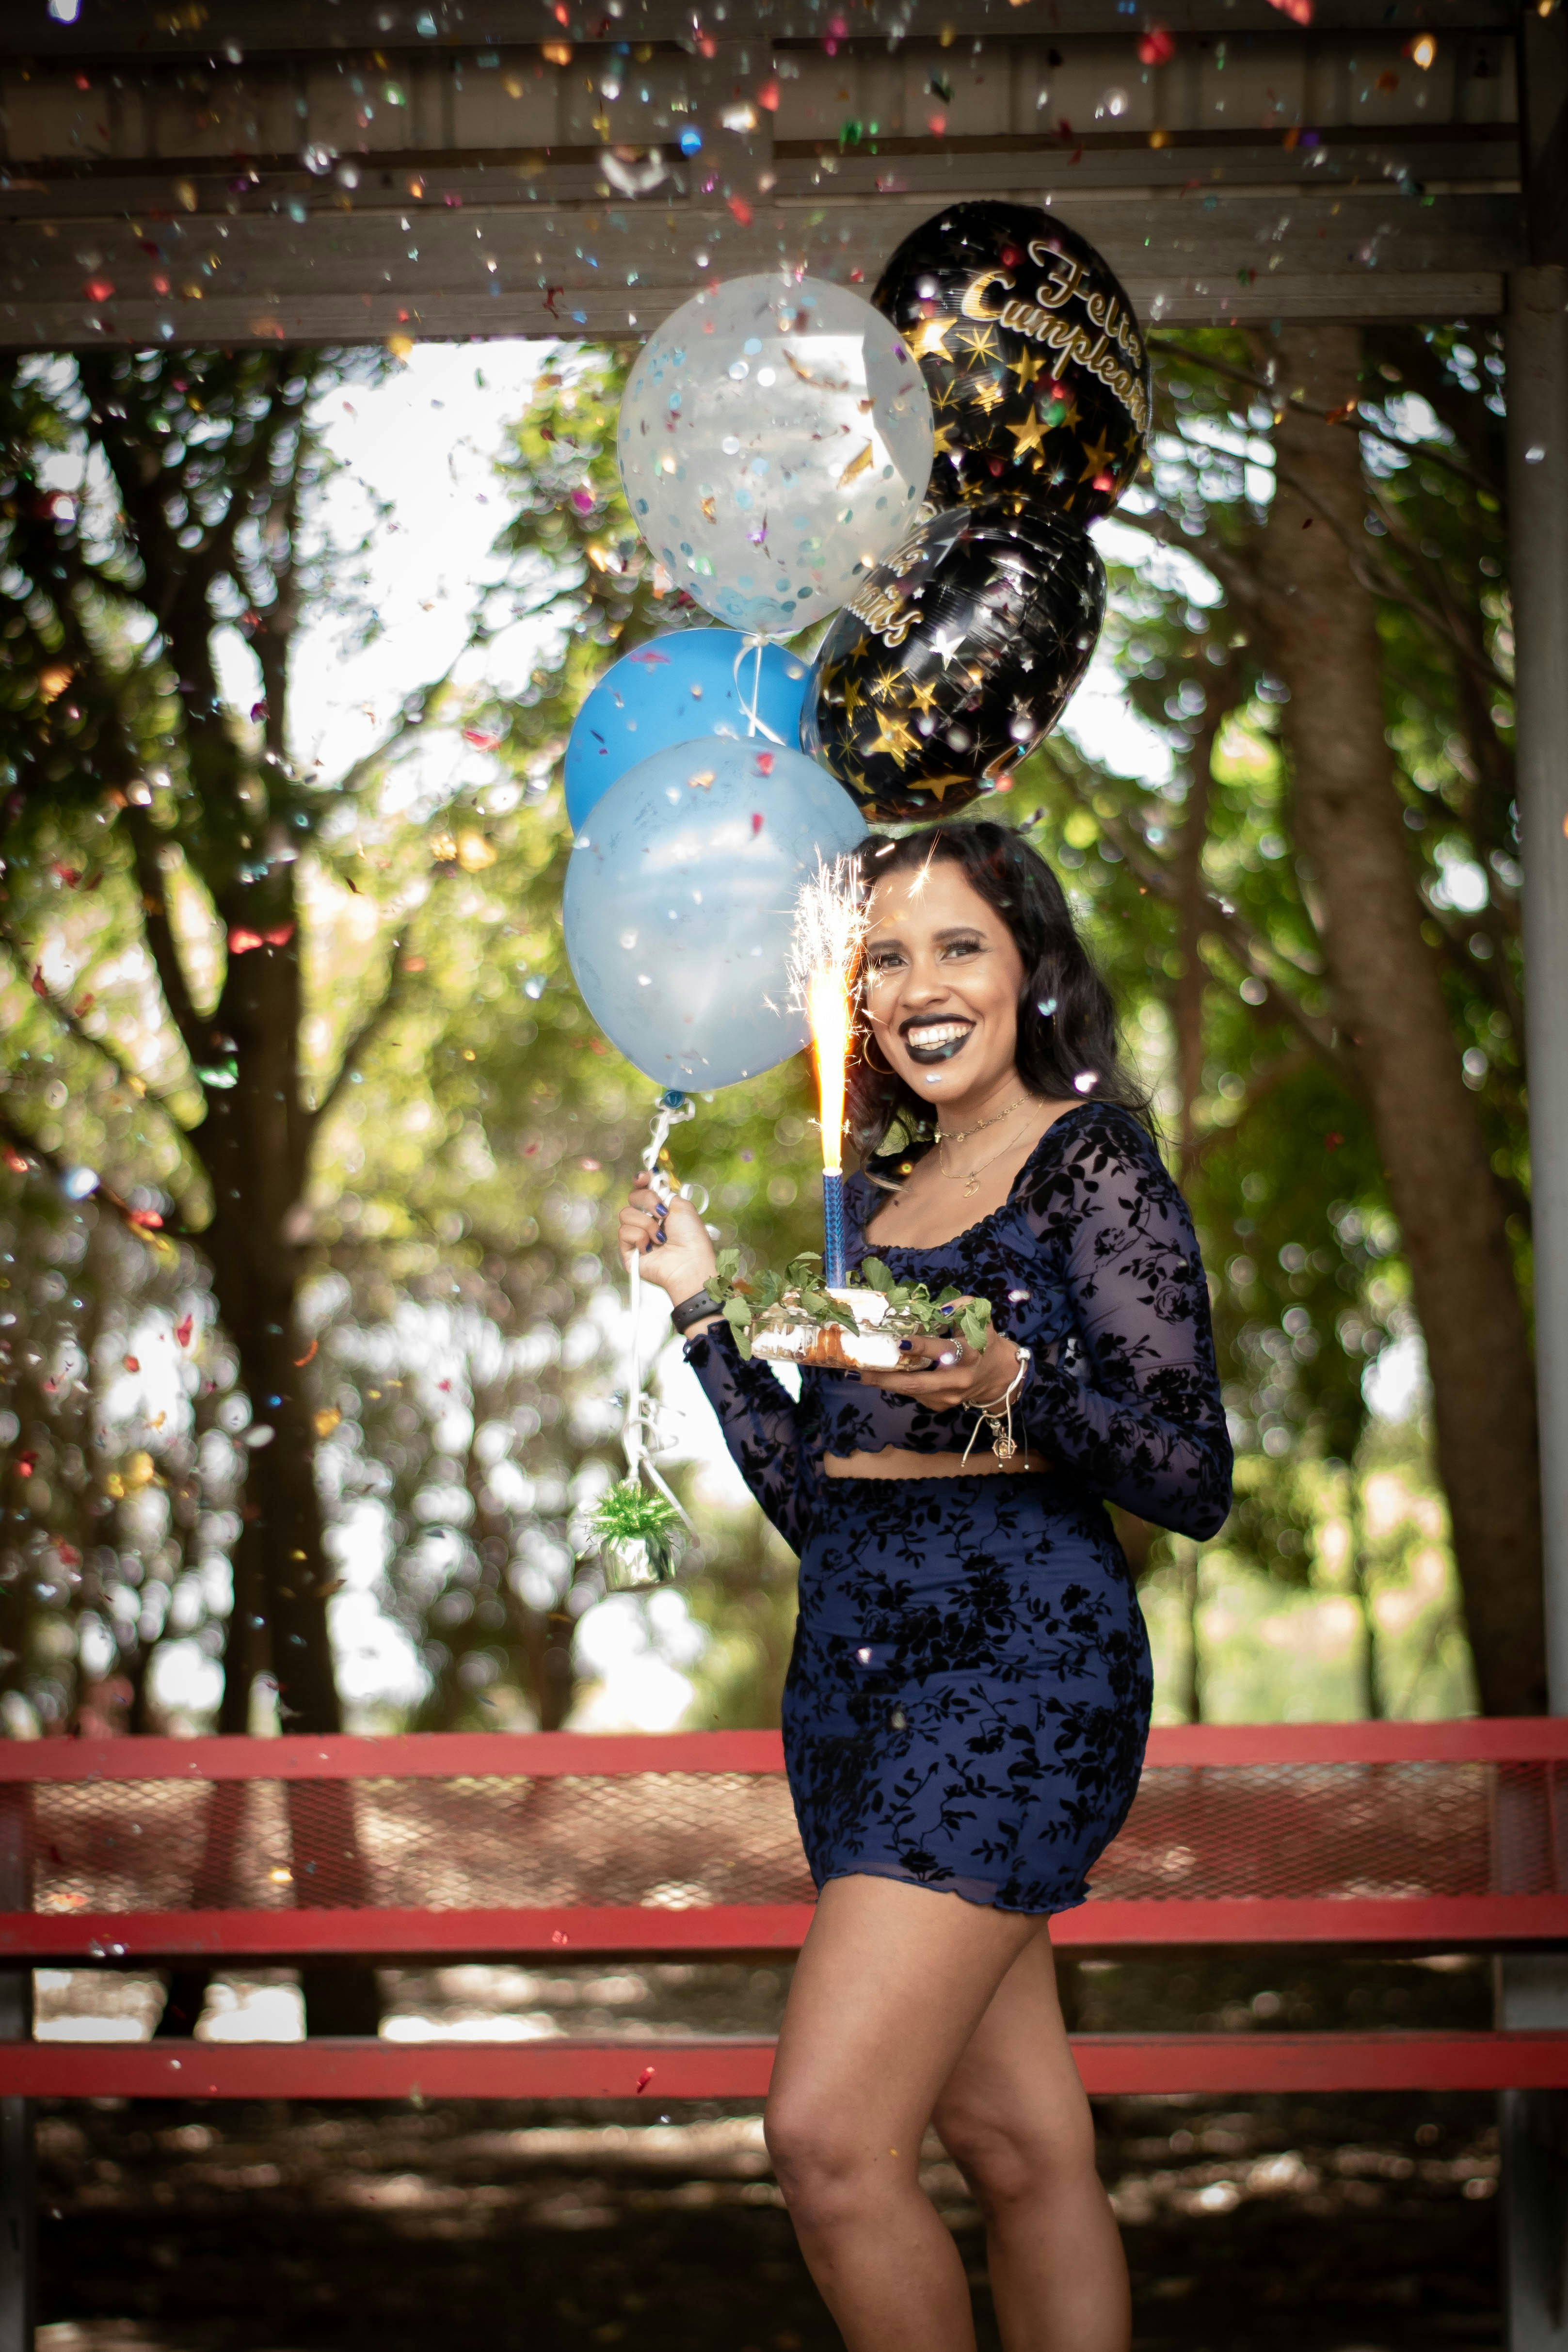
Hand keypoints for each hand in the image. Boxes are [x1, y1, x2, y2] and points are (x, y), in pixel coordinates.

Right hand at [616, 1176, 717, 1303]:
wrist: (688, 1262)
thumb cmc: (691, 1237)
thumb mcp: (681, 1206)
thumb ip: (664, 1191)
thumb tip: (651, 1178)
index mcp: (660, 1209)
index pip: (642, 1188)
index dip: (641, 1180)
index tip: (644, 1178)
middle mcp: (647, 1220)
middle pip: (632, 1197)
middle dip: (648, 1201)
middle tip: (663, 1214)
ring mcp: (637, 1235)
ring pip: (625, 1214)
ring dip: (647, 1224)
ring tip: (661, 1239)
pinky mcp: (628, 1250)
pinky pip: (623, 1232)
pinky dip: (640, 1238)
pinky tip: (650, 1248)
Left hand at [854, 1308, 1022, 1413]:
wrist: (998, 1375)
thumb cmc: (984, 1340)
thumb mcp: (979, 1318)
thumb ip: (959, 1307)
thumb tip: (936, 1310)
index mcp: (969, 1353)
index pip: (944, 1351)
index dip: (921, 1347)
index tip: (899, 1343)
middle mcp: (958, 1379)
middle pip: (919, 1382)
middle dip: (887, 1377)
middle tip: (859, 1370)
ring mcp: (948, 1396)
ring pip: (911, 1390)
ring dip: (883, 1382)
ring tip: (857, 1372)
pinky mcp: (939, 1405)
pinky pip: (913, 1393)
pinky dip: (895, 1384)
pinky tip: (877, 1376)